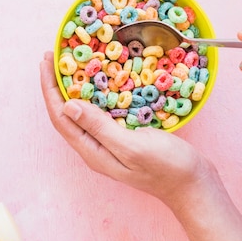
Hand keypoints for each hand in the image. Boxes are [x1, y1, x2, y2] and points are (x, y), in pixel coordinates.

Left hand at [39, 51, 216, 209]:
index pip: (61, 117)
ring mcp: (108, 142)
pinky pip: (101, 111)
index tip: (47, 61)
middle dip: (56, 84)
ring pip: (82, 111)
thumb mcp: (132, 146)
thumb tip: (68, 106)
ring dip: (73, 87)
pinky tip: (100, 78)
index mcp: (92, 151)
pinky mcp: (123, 136)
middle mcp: (95, 147)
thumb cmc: (167, 168)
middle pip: (66, 113)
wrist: (194, 185)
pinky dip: (95, 92)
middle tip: (53, 56)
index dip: (50, 89)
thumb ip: (99, 128)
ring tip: (70, 62)